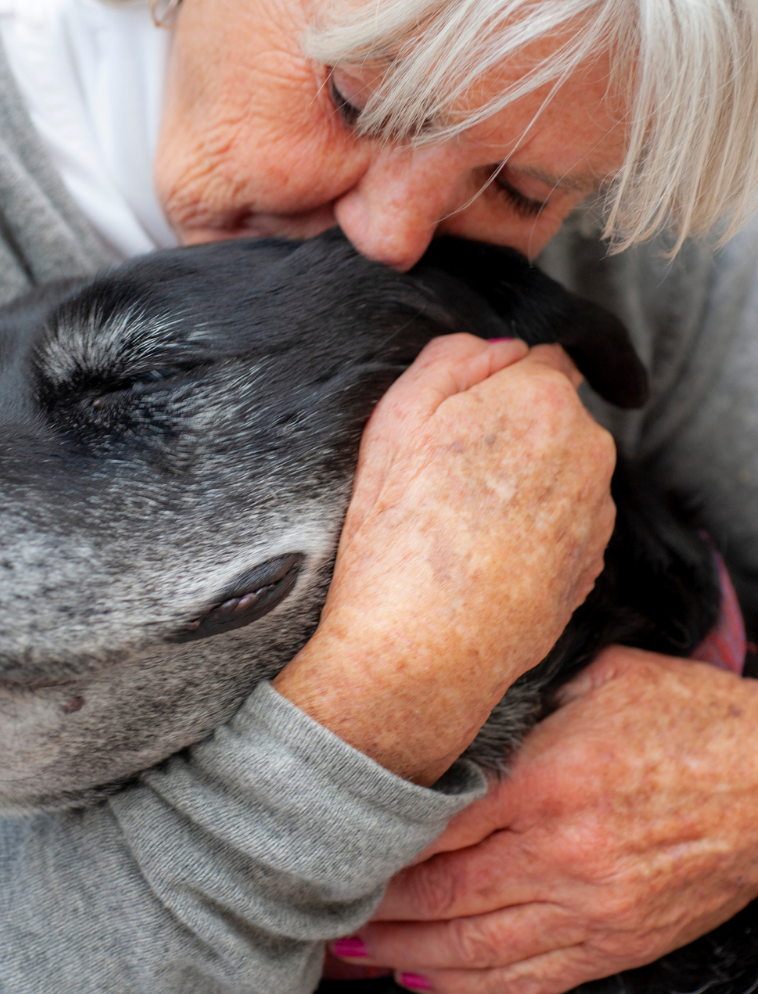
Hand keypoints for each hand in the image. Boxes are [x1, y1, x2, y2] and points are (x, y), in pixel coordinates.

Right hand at [274, 333, 615, 783]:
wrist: (424, 648)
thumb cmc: (399, 531)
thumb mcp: (397, 416)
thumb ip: (453, 356)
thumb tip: (498, 346)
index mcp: (542, 398)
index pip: (538, 357)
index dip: (492, 384)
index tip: (455, 419)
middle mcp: (588, 447)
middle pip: (551, 414)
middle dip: (511, 429)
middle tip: (448, 474)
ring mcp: (596, 508)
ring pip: (559, 468)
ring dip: (525, 479)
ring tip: (464, 523)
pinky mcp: (593, 561)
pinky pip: (564, 519)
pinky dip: (535, 526)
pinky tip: (487, 555)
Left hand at [340, 646, 757, 993]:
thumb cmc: (687, 720)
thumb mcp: (600, 679)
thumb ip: (526, 696)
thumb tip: (464, 699)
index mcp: (548, 782)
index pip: (437, 824)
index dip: (379, 842)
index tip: (336, 842)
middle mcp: (561, 855)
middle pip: (444, 895)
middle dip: (377, 907)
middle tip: (326, 908)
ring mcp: (590, 909)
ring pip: (477, 948)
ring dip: (408, 955)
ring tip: (357, 954)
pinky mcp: (616, 943)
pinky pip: (533, 980)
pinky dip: (474, 990)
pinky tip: (430, 986)